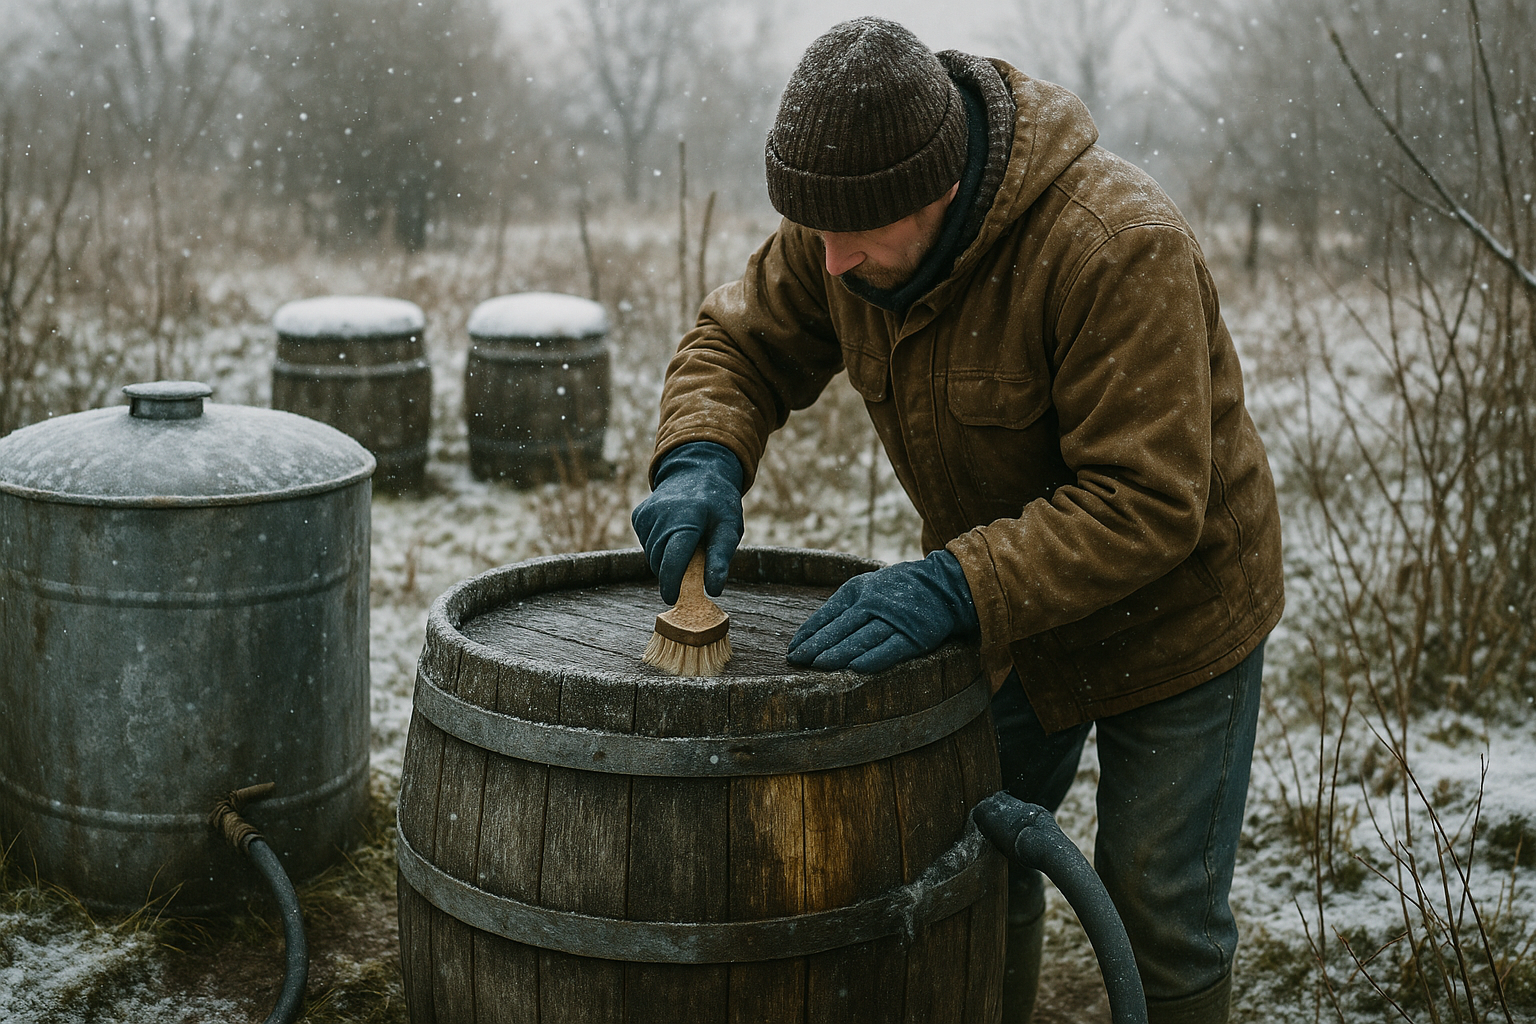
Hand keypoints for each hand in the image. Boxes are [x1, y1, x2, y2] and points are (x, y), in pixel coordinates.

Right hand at [631, 442, 743, 603]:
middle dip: (673, 571)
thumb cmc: (717, 504)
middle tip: (693, 562)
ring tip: (686, 542)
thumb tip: (713, 590)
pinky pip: (646, 543)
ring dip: (666, 558)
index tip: (671, 599)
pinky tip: (673, 532)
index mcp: (687, 517)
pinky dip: (659, 546)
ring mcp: (646, 514)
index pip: (673, 558)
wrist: (697, 471)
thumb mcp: (729, 529)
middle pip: (660, 560)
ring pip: (651, 554)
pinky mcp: (638, 515)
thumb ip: (720, 559)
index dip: (672, 582)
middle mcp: (661, 514)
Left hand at [786, 550, 979, 671]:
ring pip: (862, 638)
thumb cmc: (896, 589)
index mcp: (857, 591)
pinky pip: (891, 649)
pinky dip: (873, 658)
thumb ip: (841, 607)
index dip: (809, 633)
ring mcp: (894, 620)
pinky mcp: (914, 637)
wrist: (941, 585)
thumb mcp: (865, 587)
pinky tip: (855, 668)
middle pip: (841, 627)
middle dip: (817, 645)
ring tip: (819, 665)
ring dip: (839, 652)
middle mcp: (874, 603)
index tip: (792, 650)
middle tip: (798, 661)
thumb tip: (810, 633)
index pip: (827, 615)